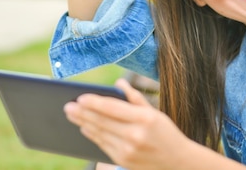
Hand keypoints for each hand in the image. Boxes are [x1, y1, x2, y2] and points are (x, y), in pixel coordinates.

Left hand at [64, 78, 192, 169]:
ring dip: (83, 123)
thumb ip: (134, 97)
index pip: (113, 108)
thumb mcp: (155, 112)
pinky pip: (102, 145)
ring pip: (99, 134)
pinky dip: (92, 135)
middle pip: (102, 121)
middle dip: (82, 113)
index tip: (80, 97)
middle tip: (67, 105)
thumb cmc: (166, 133)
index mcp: (144, 118)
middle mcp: (135, 135)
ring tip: (71, 114)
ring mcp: (128, 150)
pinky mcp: (123, 160)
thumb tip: (118, 83)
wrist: (178, 163)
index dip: (94, 102)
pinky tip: (84, 127)